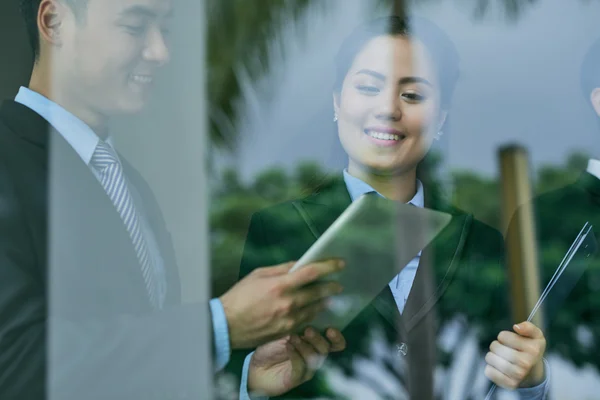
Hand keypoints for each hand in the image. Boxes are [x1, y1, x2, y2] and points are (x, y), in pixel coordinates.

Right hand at [220, 260, 344, 348]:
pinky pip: (306, 321)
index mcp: (280, 285)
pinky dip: (312, 313)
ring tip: (329, 296)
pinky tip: (314, 309)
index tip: (340, 263)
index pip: (311, 272)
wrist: (226, 326)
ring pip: (315, 308)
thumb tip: (299, 265)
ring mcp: (289, 320)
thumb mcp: (258, 275)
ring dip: (324, 301)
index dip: (328, 266)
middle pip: (318, 292)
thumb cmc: (239, 297)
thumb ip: (281, 270)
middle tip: (339, 284)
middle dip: (332, 287)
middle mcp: (288, 303)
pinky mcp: (287, 332)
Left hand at [248, 327, 346, 396]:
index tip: (330, 328)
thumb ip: (298, 324)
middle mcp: (315, 356)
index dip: (337, 337)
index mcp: (316, 344)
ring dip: (305, 346)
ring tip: (293, 337)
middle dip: (318, 338)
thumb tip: (308, 310)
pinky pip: (300, 368)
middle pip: (326, 349)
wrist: (256, 366)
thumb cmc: (272, 346)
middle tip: (308, 330)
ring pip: (314, 358)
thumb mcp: (285, 330)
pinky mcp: (296, 378)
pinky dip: (295, 355)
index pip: (335, 343)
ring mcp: (306, 369)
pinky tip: (288, 347)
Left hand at [485, 321, 546, 389]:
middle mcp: (526, 363)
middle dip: (497, 345)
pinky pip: (488, 371)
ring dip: (492, 356)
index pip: (502, 336)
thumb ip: (528, 327)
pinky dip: (491, 368)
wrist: (533, 371)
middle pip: (494, 346)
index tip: (512, 342)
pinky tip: (499, 368)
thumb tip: (516, 327)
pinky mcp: (509, 384)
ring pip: (489, 358)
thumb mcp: (535, 335)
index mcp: (533, 349)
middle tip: (505, 350)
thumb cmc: (531, 349)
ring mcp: (517, 375)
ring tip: (502, 358)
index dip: (504, 337)